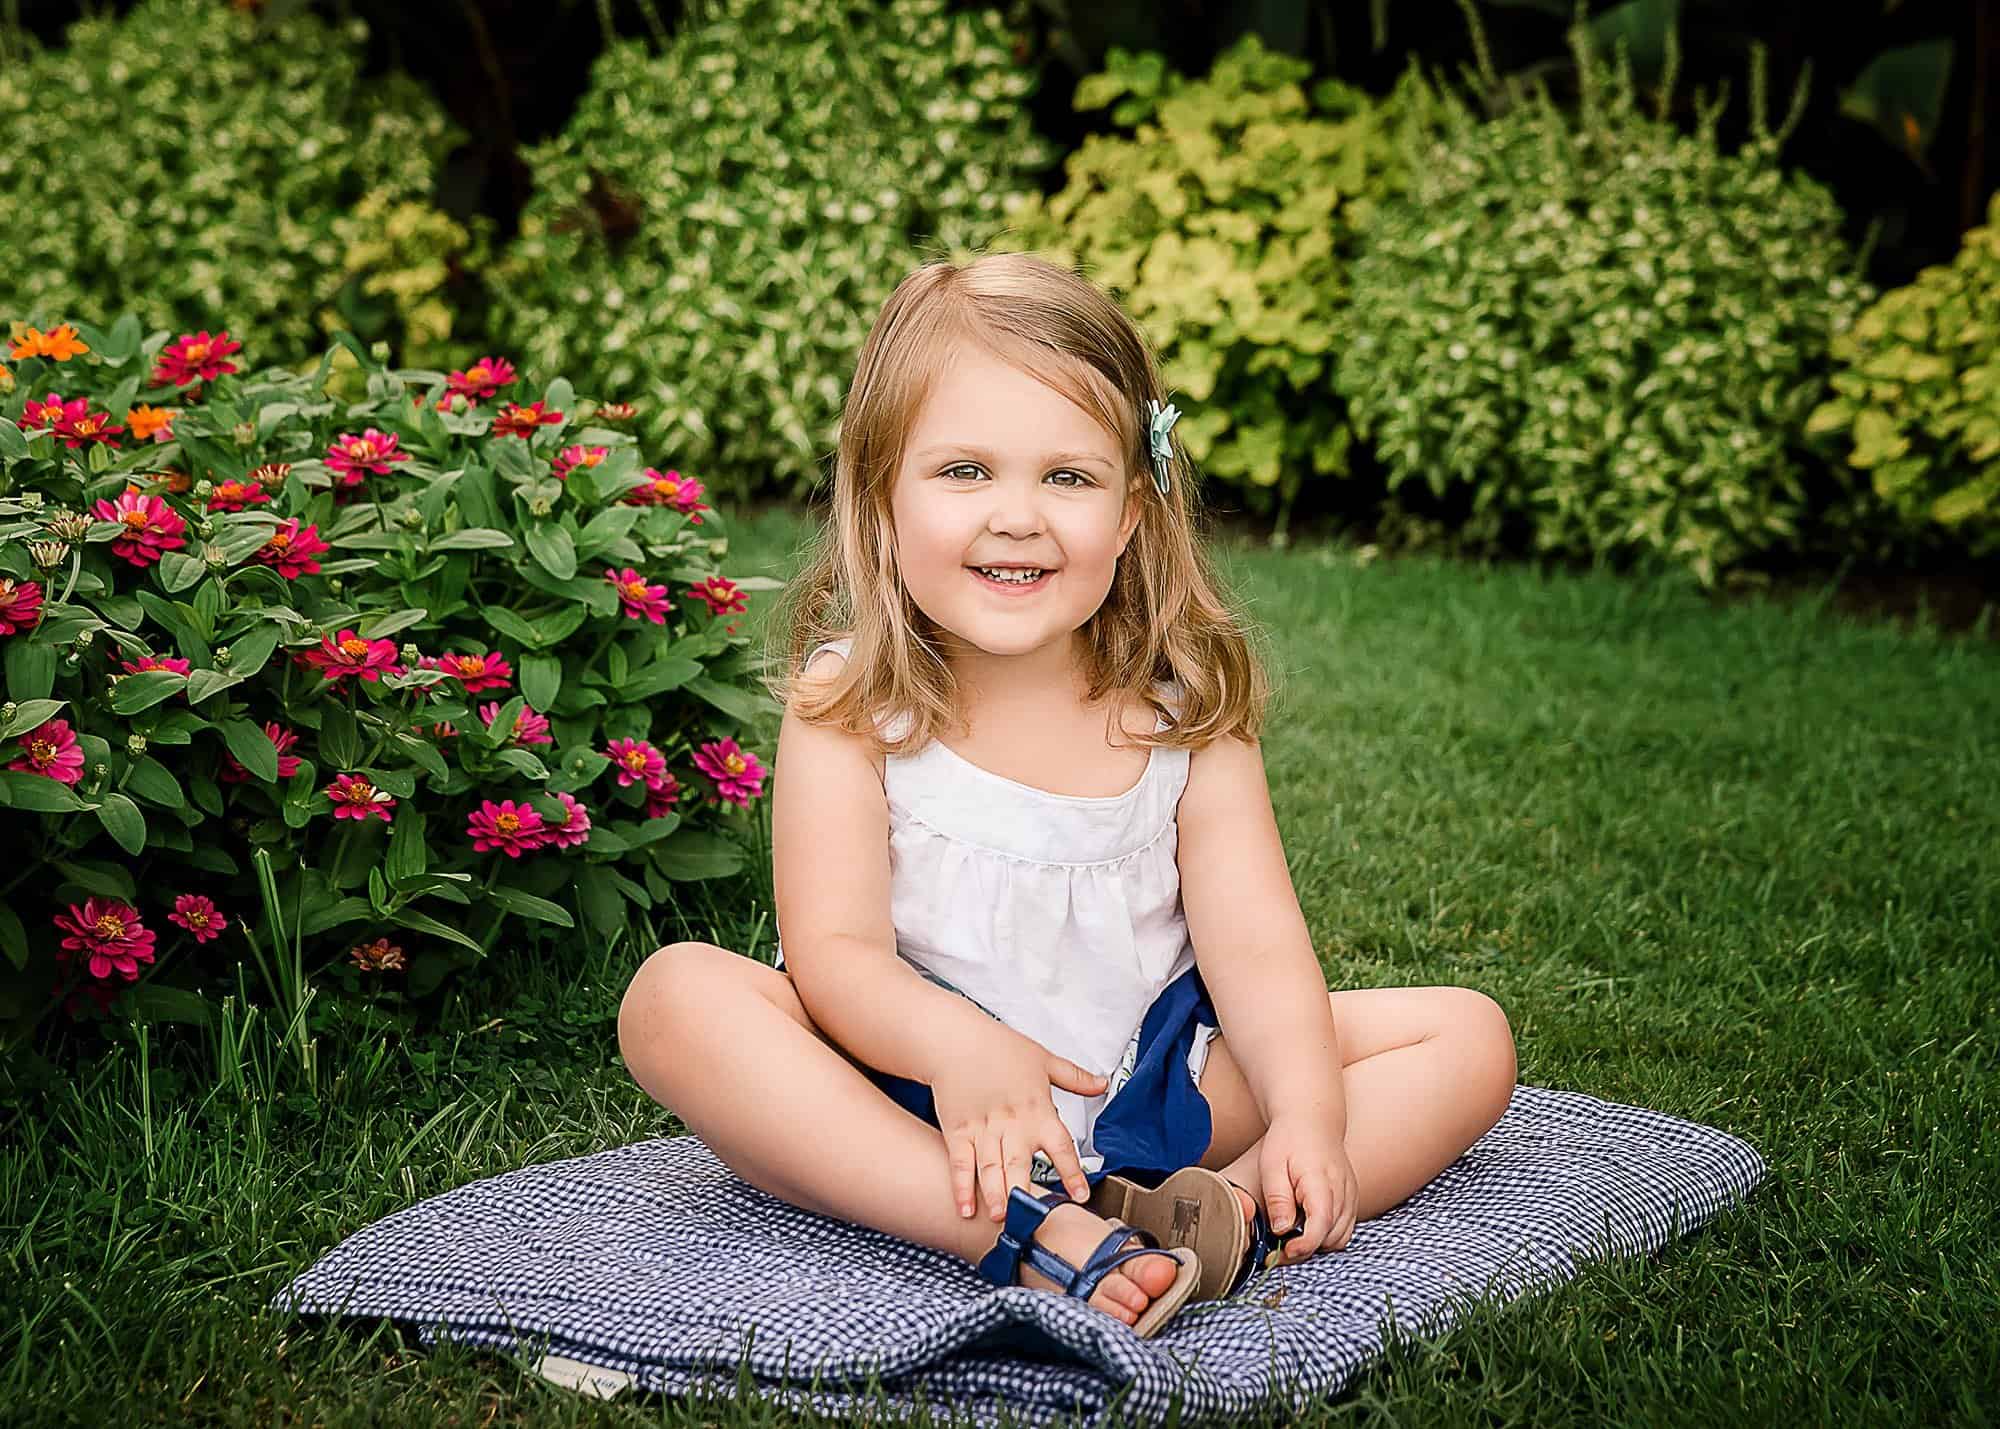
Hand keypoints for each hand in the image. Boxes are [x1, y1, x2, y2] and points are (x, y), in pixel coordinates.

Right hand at [929, 1023, 1107, 1222]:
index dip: (1072, 1173)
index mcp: (1038, 1110)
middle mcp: (1012, 1124)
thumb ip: (1075, 1078)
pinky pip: (961, 1163)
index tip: (1080, 1196)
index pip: (1061, 1146)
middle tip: (1028, 1219)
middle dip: (1024, 1192)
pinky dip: (962, 1187)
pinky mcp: (958, 1131)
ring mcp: (983, 1130)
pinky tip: (966, 1209)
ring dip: (996, 1195)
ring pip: (991, 1169)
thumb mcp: (1045, 1059)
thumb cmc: (1000, 1048)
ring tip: (1000, 1218)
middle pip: (1020, 1164)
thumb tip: (1102, 1084)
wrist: (957, 1040)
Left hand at [1257, 1113, 1359, 1260]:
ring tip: (1288, 1239)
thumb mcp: (1272, 1165)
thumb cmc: (1289, 1140)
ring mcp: (1351, 1196)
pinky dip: (1326, 1236)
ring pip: (1340, 1238)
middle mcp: (1343, 1191)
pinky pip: (1344, 1229)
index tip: (1284, 1252)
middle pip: (1331, 1237)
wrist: (1312, 1120)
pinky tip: (1304, 1229)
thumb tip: (1281, 1230)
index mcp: (1321, 1180)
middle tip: (1275, 1251)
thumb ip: (1277, 1197)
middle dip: (1305, 1249)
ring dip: (1316, 1245)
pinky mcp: (1351, 1200)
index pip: (1322, 1223)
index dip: (1305, 1245)